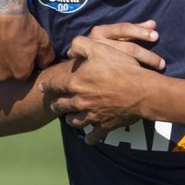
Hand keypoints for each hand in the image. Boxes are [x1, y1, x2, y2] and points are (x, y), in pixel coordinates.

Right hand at [0, 10, 55, 80]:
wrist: (3, 10)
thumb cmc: (24, 26)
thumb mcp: (43, 41)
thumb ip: (46, 58)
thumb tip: (44, 66)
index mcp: (20, 73)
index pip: (22, 75)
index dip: (22, 64)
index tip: (22, 54)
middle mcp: (3, 74)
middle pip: (5, 74)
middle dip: (7, 65)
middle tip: (9, 49)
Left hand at [38, 24, 165, 142]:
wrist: (141, 91)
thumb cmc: (121, 68)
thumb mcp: (99, 48)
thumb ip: (80, 45)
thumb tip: (70, 51)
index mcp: (76, 82)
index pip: (55, 84)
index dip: (47, 85)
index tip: (42, 87)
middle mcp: (80, 101)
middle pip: (61, 105)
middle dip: (56, 104)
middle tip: (54, 104)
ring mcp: (92, 115)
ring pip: (74, 121)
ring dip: (70, 120)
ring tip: (69, 119)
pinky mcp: (105, 125)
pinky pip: (94, 135)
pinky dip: (90, 138)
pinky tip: (88, 138)